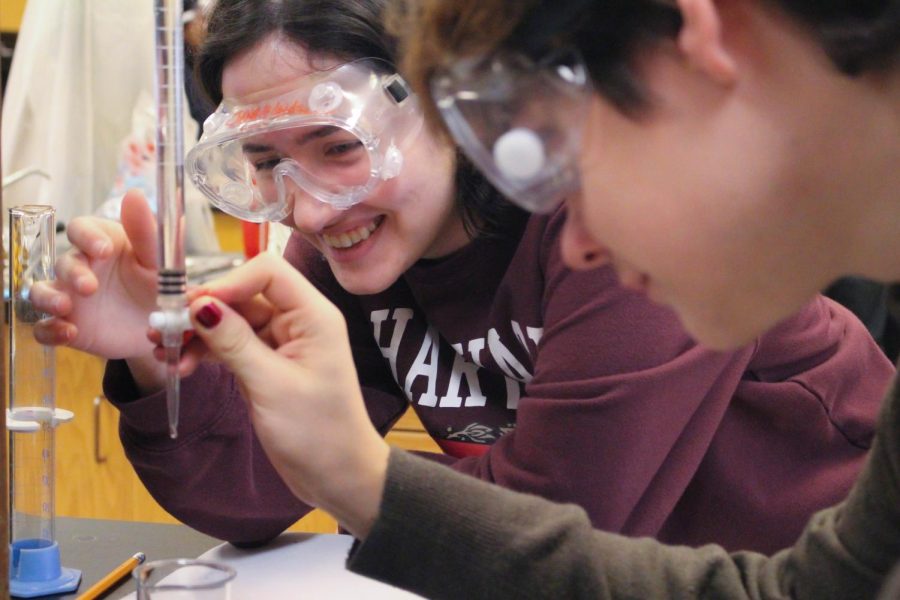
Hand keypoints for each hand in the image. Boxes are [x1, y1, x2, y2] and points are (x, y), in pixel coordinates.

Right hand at [31, 191, 160, 379]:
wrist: (162, 329)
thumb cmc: (157, 286)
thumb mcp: (158, 262)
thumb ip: (146, 232)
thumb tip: (134, 194)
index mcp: (103, 244)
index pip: (82, 228)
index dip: (87, 236)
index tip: (103, 249)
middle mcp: (83, 268)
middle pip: (63, 262)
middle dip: (73, 273)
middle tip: (90, 286)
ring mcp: (71, 297)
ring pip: (41, 291)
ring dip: (48, 298)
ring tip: (65, 308)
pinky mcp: (68, 325)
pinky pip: (44, 328)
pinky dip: (50, 330)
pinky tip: (68, 333)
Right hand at [186, 253, 388, 538]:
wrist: (338, 475)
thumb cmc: (317, 433)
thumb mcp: (270, 386)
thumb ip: (234, 343)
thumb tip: (200, 305)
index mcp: (313, 316)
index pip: (268, 272)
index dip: (228, 282)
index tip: (192, 307)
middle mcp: (300, 321)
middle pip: (245, 295)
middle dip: (203, 309)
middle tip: (162, 329)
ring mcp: (283, 342)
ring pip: (233, 320)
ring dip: (198, 333)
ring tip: (163, 351)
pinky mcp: (269, 363)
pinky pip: (233, 344)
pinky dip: (208, 351)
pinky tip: (183, 365)